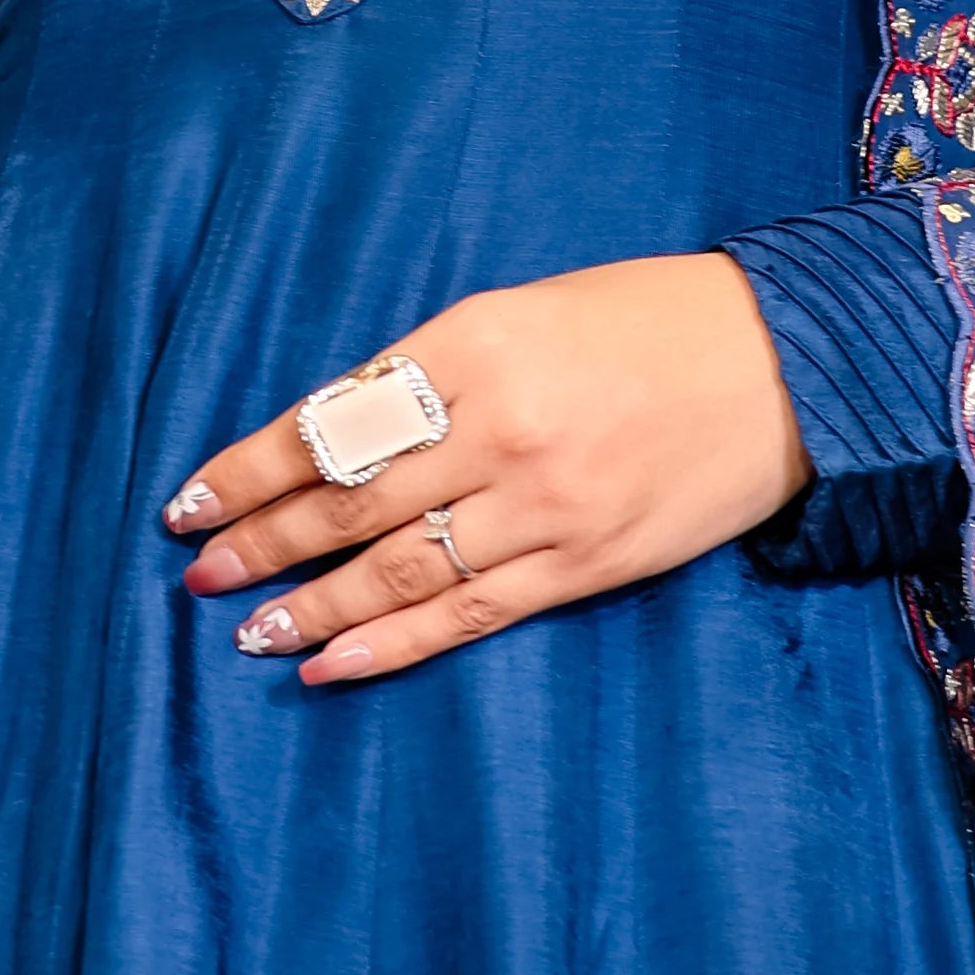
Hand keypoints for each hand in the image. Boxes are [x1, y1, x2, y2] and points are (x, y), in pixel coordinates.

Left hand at [163, 255, 814, 686]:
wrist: (784, 366)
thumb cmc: (643, 322)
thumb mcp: (520, 312)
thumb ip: (428, 371)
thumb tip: (328, 436)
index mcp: (474, 344)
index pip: (330, 421)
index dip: (249, 468)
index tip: (190, 500)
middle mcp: (500, 428)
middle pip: (350, 502)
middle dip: (262, 539)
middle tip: (199, 568)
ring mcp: (543, 506)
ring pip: (396, 569)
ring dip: (309, 605)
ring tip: (246, 627)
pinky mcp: (583, 564)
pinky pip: (465, 615)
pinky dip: (388, 643)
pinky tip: (328, 663)